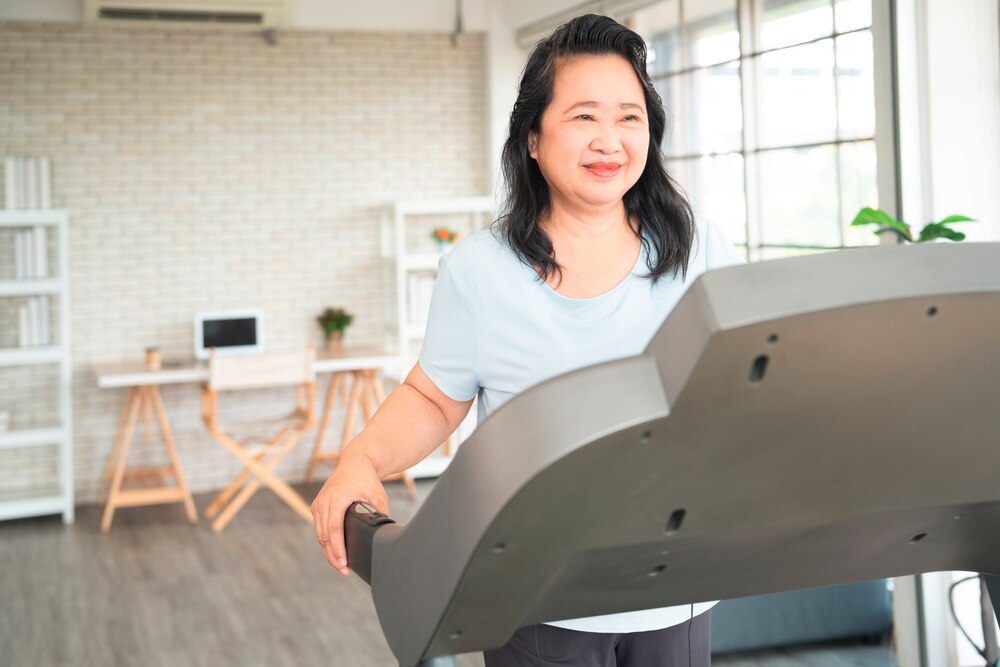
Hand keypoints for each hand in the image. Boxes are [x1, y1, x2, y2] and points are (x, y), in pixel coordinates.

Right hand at [311, 452, 388, 574]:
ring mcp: (318, 504)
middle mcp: (324, 501)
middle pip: (324, 536)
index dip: (337, 548)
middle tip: (344, 570)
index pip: (334, 529)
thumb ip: (380, 513)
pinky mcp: (317, 506)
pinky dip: (326, 541)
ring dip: (329, 551)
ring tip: (340, 565)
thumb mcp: (378, 495)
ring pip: (320, 534)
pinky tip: (334, 551)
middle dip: (333, 555)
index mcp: (337, 498)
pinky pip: (320, 528)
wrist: (354, 462)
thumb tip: (383, 533)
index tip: (343, 563)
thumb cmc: (366, 478)